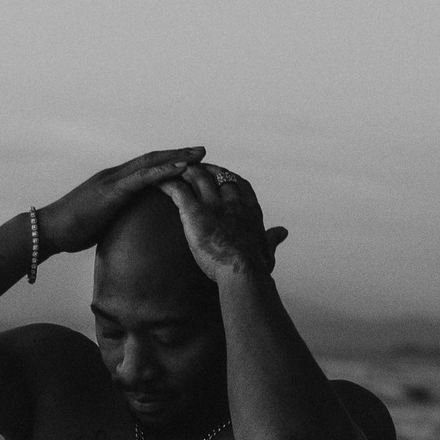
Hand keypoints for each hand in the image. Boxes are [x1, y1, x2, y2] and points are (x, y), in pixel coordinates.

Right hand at [36, 148, 206, 256]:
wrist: (48, 230)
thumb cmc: (72, 230)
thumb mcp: (101, 222)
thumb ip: (117, 218)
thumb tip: (130, 229)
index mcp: (114, 183)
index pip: (146, 167)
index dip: (168, 163)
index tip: (190, 161)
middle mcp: (115, 175)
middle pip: (153, 159)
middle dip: (178, 154)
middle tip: (203, 151)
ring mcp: (112, 181)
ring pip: (150, 163)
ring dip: (176, 158)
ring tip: (199, 156)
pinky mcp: (111, 191)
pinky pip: (141, 178)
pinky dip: (163, 172)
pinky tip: (180, 170)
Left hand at [162, 163, 289, 283]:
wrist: (244, 272)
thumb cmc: (256, 267)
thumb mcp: (267, 249)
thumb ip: (272, 238)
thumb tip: (282, 232)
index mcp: (250, 209)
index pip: (240, 184)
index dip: (229, 178)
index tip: (221, 176)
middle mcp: (232, 201)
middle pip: (217, 175)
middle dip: (205, 169)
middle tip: (193, 167)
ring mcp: (214, 204)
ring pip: (197, 177)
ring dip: (185, 170)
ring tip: (173, 168)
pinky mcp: (195, 212)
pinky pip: (178, 190)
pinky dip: (166, 183)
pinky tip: (157, 182)